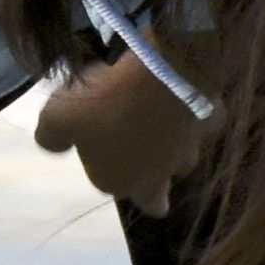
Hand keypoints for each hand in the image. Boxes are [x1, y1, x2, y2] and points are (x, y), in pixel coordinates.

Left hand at [37, 52, 213, 202]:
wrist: (161, 70)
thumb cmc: (104, 100)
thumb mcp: (57, 117)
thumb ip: (51, 137)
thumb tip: (51, 144)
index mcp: (120, 181)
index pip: (111, 185)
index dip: (103, 166)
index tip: (97, 144)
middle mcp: (159, 176)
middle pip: (156, 194)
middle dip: (150, 186)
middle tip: (144, 165)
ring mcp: (191, 151)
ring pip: (181, 157)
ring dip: (170, 143)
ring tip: (158, 114)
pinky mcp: (213, 123)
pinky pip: (200, 120)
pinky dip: (192, 110)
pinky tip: (183, 91)